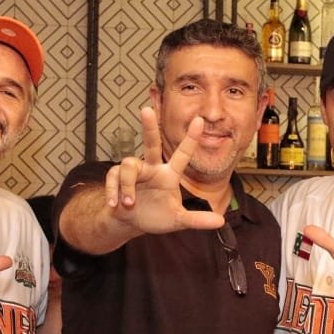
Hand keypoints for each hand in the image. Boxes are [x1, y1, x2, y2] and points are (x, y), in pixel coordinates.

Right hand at [104, 106, 224, 234]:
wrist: (130, 223)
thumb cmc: (156, 217)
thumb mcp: (178, 220)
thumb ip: (197, 220)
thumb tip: (220, 222)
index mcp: (169, 175)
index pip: (182, 155)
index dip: (191, 139)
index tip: (200, 120)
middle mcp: (152, 168)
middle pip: (151, 144)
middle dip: (149, 127)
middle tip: (146, 110)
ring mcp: (135, 171)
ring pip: (129, 166)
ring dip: (128, 186)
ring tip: (129, 204)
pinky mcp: (117, 177)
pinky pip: (114, 177)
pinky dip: (113, 191)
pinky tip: (115, 204)